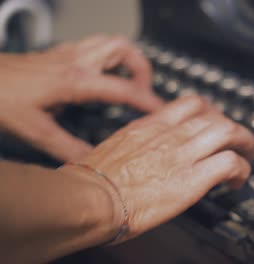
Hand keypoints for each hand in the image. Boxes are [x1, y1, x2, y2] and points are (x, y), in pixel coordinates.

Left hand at [0, 35, 162, 160]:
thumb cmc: (0, 98)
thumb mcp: (35, 130)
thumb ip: (67, 148)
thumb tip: (92, 161)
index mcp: (75, 81)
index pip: (124, 89)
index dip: (148, 101)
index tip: (163, 111)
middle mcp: (76, 61)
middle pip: (123, 48)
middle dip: (142, 67)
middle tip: (144, 89)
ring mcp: (68, 53)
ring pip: (111, 42)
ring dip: (127, 58)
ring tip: (130, 79)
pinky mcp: (60, 53)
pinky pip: (95, 45)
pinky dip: (109, 56)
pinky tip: (103, 73)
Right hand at [62, 96, 253, 242]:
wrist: (86, 199)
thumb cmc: (91, 181)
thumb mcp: (115, 149)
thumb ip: (138, 145)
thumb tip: (147, 154)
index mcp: (150, 126)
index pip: (191, 104)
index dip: (211, 112)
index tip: (215, 123)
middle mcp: (169, 134)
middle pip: (215, 116)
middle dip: (233, 127)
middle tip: (239, 141)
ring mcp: (182, 154)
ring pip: (228, 132)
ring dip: (244, 144)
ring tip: (247, 157)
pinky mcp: (191, 180)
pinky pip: (229, 163)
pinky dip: (241, 169)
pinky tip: (237, 180)